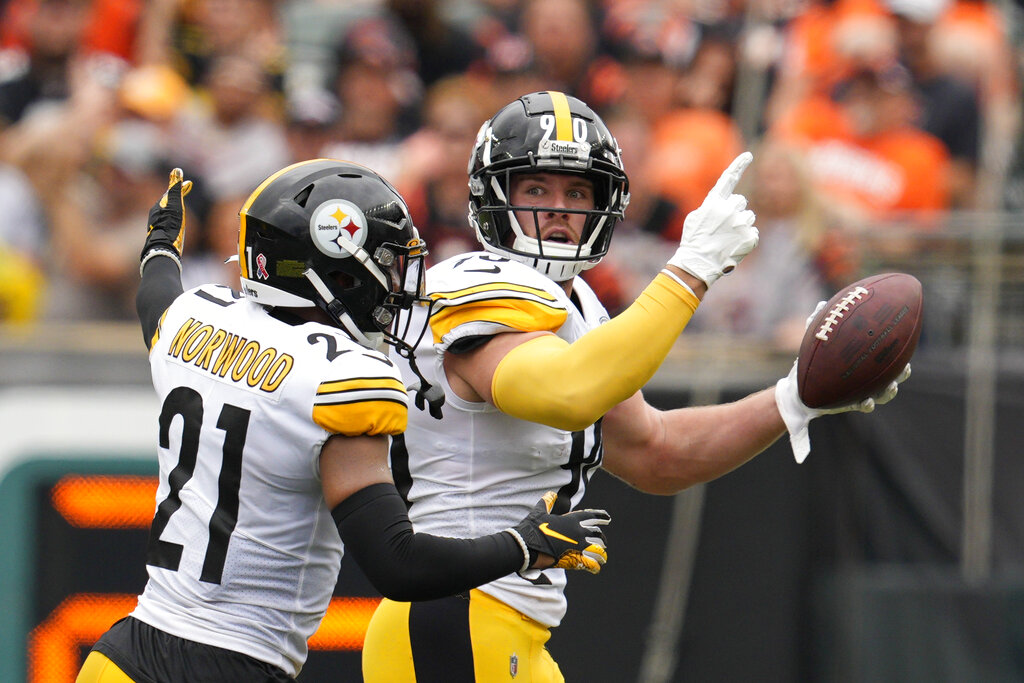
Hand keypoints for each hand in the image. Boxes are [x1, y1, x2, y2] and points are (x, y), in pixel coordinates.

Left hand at [140, 168, 192, 270]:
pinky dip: (171, 219)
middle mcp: (156, 215)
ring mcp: (156, 226)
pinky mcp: (159, 236)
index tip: (189, 183)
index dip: (180, 188)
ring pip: (165, 214)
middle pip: (167, 203)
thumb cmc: (170, 224)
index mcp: (159, 206)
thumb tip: (177, 170)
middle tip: (183, 192)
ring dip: (172, 209)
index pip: (171, 193)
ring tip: (178, 209)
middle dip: (175, 196)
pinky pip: (166, 223)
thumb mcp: (175, 204)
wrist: (163, 248)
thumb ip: (176, 189)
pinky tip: (173, 227)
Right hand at [508, 492, 609, 573]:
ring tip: (603, 558)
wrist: (527, 546)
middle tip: (604, 542)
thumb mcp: (539, 512)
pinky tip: (596, 569)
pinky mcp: (575, 559)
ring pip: (597, 549)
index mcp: (571, 519)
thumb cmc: (532, 528)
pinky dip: (594, 566)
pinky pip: (590, 563)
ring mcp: (578, 546)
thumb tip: (550, 494)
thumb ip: (547, 502)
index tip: (608, 518)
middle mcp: (578, 532)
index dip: (600, 516)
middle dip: (602, 538)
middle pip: (597, 534)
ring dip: (602, 554)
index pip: (591, 515)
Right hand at [668, 152, 758, 286]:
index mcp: (714, 202)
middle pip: (741, 201)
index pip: (728, 179)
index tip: (748, 155)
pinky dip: (746, 239)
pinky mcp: (750, 237)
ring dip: (741, 224)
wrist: (699, 264)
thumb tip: (722, 203)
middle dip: (734, 211)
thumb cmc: (694, 241)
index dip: (739, 165)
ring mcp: (741, 223)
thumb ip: (710, 206)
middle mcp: (729, 209)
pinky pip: (753, 232)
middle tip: (723, 227)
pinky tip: (734, 246)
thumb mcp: (695, 218)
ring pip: (749, 216)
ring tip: (728, 238)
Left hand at [775, 300, 911, 462]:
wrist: (802, 385)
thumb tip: (821, 303)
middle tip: (906, 367)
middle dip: (902, 372)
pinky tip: (867, 402)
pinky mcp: (852, 404)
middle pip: (894, 374)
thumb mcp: (818, 340)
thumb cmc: (815, 359)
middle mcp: (869, 375)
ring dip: (890, 391)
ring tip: (891, 387)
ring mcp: (863, 390)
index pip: (887, 352)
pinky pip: (864, 406)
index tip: (905, 337)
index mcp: (866, 359)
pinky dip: (867, 405)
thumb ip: (821, 323)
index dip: (899, 346)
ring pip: (884, 393)